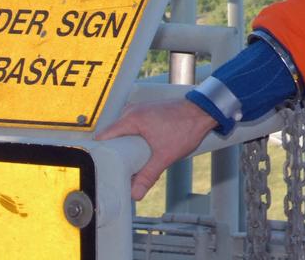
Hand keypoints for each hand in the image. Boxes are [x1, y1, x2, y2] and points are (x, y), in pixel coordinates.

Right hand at [96, 98, 217, 200]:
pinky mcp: (148, 112)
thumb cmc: (187, 127)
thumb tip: (135, 194)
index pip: (104, 137)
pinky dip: (133, 139)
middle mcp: (132, 111)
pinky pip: (132, 127)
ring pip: (123, 132)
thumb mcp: (165, 156)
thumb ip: (148, 175)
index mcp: (132, 119)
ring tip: (128, 164)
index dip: (100, 153)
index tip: (99, 167)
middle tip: (115, 170)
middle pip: (112, 136)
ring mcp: (140, 110)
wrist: (204, 111)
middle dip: (114, 153)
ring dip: (125, 146)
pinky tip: (138, 152)